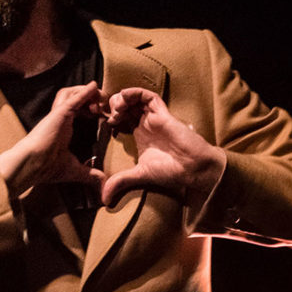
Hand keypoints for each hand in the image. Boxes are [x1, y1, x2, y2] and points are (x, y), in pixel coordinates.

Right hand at [0, 81, 106, 196]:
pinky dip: (84, 91)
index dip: (88, 109)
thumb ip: (90, 173)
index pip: (75, 111)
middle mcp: (59, 119)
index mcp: (61, 129)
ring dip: (85, 91)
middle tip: (102, 103)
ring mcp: (58, 114)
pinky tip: (94, 87)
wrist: (32, 165)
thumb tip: (103, 182)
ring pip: (70, 92)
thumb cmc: (46, 167)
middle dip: (89, 97)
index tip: (101, 115)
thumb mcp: (74, 169)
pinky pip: (73, 98)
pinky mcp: (59, 113)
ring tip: (98, 95)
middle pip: (72, 98)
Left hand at [99, 88, 225, 206]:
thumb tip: (103, 199)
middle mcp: (145, 123)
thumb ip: (120, 182)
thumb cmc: (171, 172)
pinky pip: (148, 96)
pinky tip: (125, 99)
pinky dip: (135, 93)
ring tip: (116, 109)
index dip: (108, 116)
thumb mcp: (139, 175)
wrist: (193, 169)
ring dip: (122, 98)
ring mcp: (153, 117)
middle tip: (105, 113)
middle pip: (126, 105)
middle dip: (112, 105)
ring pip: (135, 97)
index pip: (120, 117)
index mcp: (139, 134)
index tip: (98, 121)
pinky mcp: (162, 113)